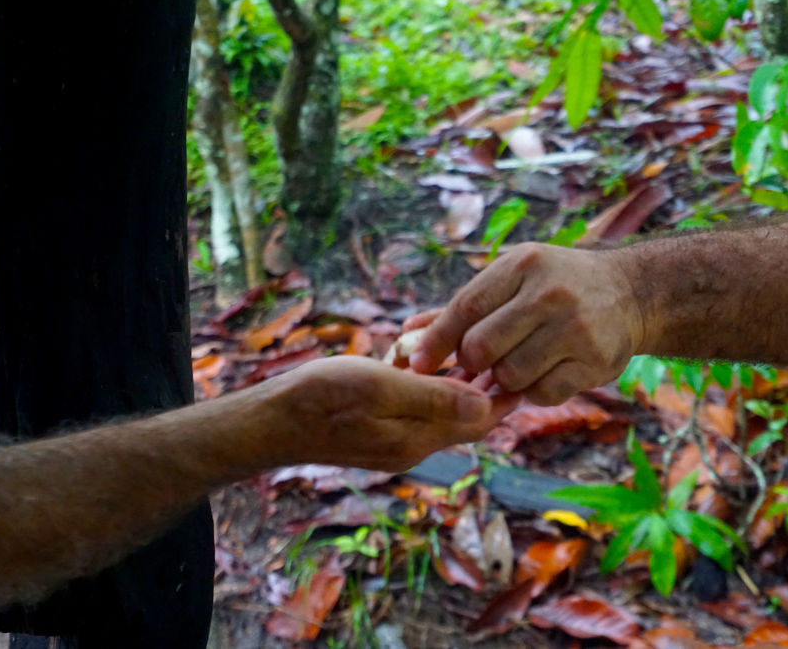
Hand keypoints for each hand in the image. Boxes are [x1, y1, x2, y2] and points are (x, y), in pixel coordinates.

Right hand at [258, 356, 502, 470]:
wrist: (267, 422)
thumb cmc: (318, 397)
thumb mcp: (379, 387)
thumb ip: (433, 398)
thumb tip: (486, 405)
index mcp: (419, 438)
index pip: (482, 421)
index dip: (505, 393)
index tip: (519, 360)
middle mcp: (413, 446)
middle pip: (464, 415)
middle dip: (478, 380)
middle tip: (486, 343)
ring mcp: (394, 440)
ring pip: (439, 408)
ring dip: (448, 377)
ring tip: (449, 341)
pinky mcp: (377, 431)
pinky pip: (414, 406)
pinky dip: (419, 380)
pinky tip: (409, 355)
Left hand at [409, 243, 642, 405]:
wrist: (630, 293)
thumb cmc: (557, 284)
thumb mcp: (514, 277)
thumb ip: (464, 306)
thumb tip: (409, 330)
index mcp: (524, 264)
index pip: (466, 306)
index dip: (437, 339)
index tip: (418, 363)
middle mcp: (550, 294)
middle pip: (482, 346)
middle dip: (471, 363)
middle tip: (476, 366)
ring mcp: (576, 329)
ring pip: (510, 375)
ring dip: (503, 379)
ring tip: (514, 366)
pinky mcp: (595, 362)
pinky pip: (541, 394)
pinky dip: (534, 392)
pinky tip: (543, 373)